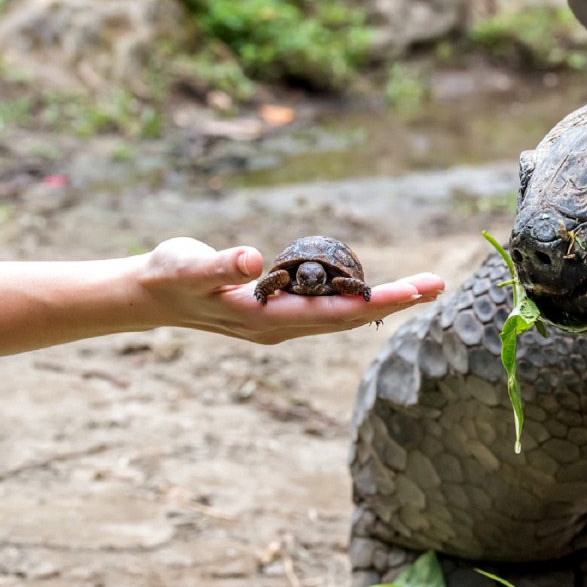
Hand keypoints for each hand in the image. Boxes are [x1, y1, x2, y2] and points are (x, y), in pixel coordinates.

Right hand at [137, 237, 445, 343]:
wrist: (148, 295)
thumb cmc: (167, 276)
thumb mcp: (187, 266)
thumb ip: (218, 264)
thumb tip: (250, 257)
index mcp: (267, 320)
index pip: (336, 313)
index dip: (378, 301)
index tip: (416, 291)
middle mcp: (281, 328)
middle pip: (349, 319)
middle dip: (394, 303)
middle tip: (438, 284)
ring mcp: (280, 325)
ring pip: (342, 317)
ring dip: (381, 303)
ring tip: (421, 288)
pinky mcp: (277, 314)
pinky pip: (328, 311)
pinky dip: (357, 300)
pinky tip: (375, 291)